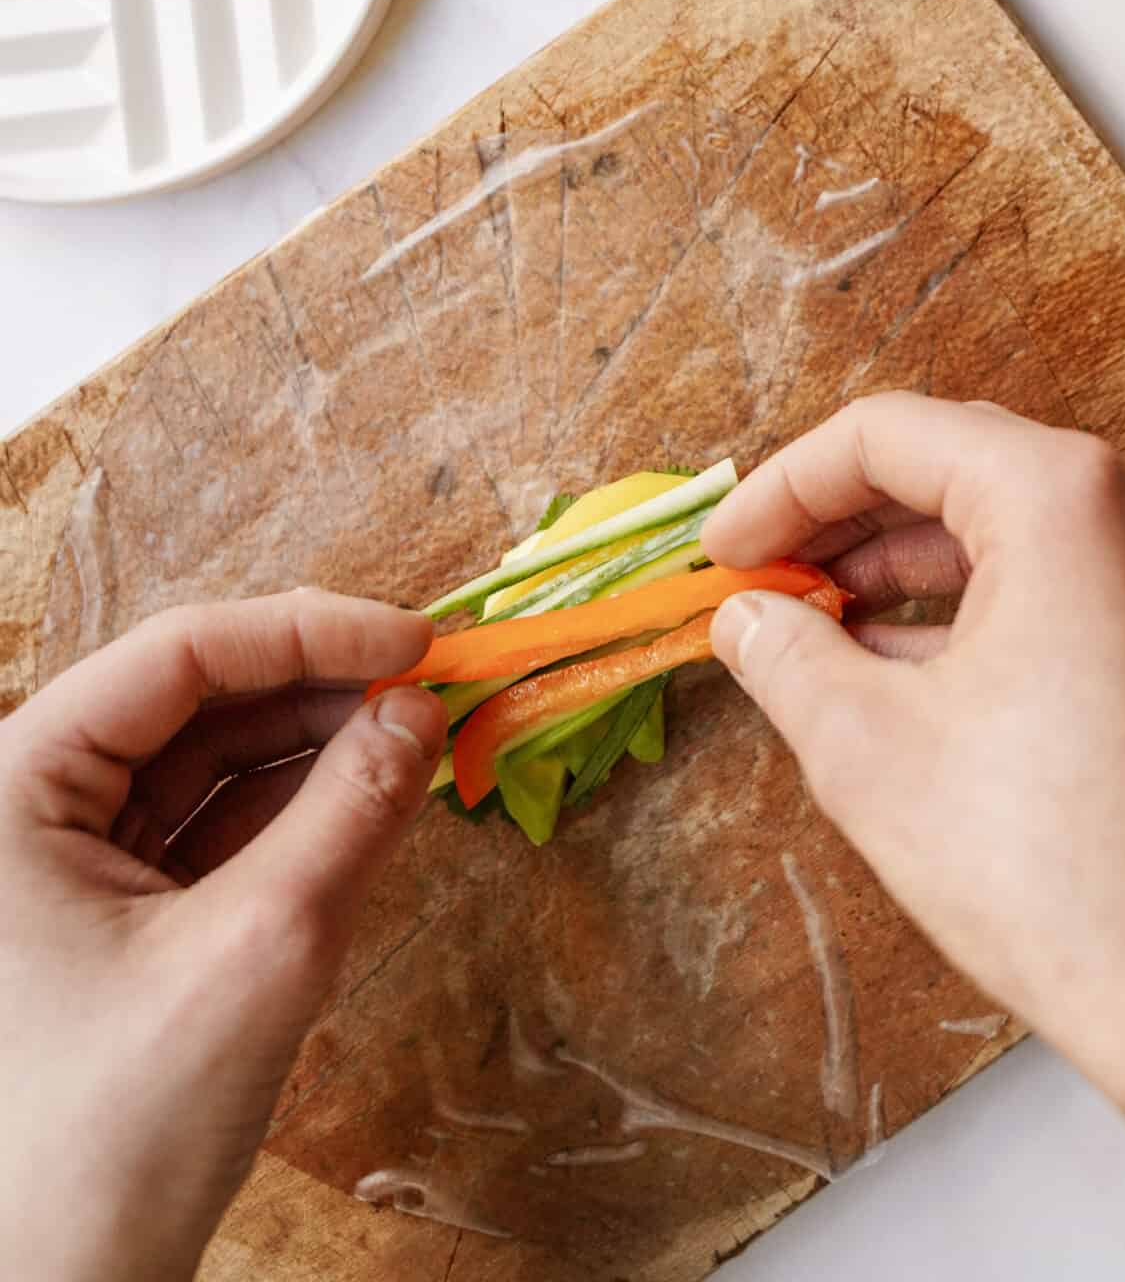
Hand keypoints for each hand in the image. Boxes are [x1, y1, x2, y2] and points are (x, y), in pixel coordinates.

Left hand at [0, 589, 446, 1281]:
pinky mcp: (105, 920)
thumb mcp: (257, 954)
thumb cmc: (116, 1139)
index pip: (176, 656)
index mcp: (9, 790)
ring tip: (419, 734)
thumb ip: (348, 813)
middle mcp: (22, 809)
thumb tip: (423, 708)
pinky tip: (371, 796)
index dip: (308, 631)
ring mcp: (60, 867)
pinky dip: (292, 809)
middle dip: (319, 686)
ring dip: (315, 743)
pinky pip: (207, 829)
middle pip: (192, 701)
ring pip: (206, 762)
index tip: (420, 639)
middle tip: (436, 683)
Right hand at [705, 394, 1124, 1099]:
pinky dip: (961, 602)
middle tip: (752, 577)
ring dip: (894, 563)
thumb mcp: (869, 747)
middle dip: (838, 518)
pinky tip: (883, 660)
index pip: (891, 435)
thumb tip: (746, 617)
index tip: (720, 550)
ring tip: (803, 622)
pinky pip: (1046, 576)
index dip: (786, 486)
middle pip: (950, 462)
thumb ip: (788, 655)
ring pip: (997, 521)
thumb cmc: (1040, 862)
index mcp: (1061, 496)